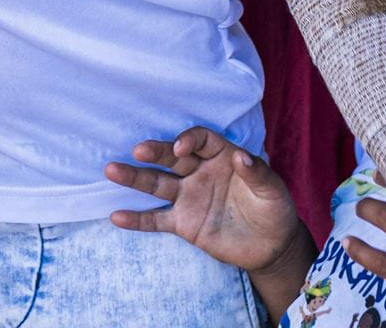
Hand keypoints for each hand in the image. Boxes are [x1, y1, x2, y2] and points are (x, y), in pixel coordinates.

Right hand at [104, 127, 303, 274]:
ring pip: (157, 184)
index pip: (201, 140)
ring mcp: (189, 197)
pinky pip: (156, 219)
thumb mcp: (272, 190)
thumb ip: (257, 174)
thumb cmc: (274, 209)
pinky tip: (116, 216)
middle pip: (172, 157)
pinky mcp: (183, 223)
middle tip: (138, 150)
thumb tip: (241, 157)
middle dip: (155, 152)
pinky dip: (137, 219)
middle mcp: (200, 171)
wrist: (271, 246)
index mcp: (222, 156)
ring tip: (111, 170)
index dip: (190, 140)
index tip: (180, 148)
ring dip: (135, 177)